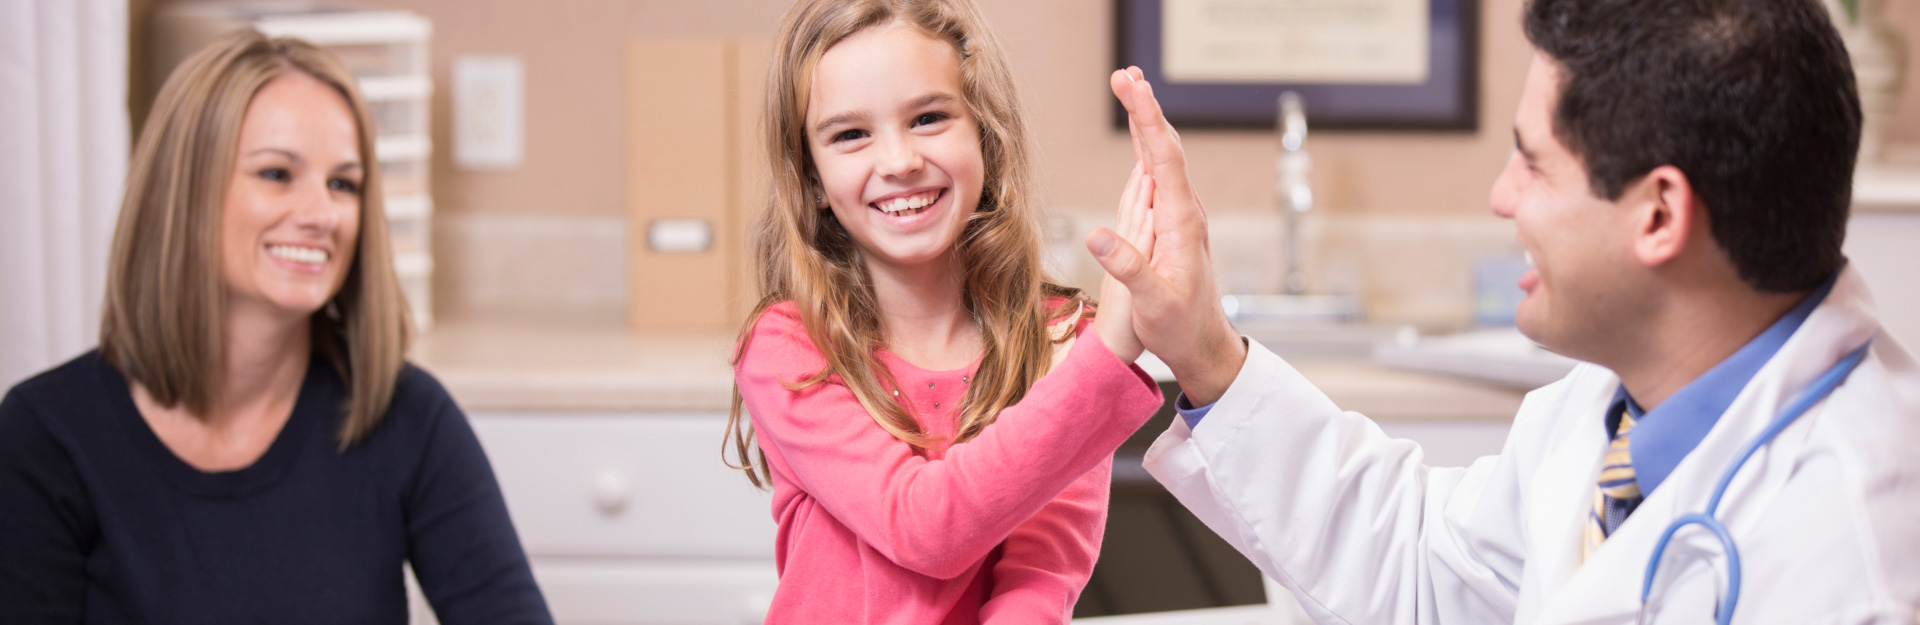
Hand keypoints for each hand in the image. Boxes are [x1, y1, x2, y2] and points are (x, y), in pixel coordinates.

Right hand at [1086, 67, 1245, 405]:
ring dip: (1147, 123)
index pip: (1163, 157)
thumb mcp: (1154, 303)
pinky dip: (1147, 150)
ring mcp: (1179, 219)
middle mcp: (1184, 213)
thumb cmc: (1180, 328)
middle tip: (1125, 74)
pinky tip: (1142, 143)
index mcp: (1181, 223)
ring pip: (1163, 159)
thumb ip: (1128, 268)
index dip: (1147, 118)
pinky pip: (1159, 179)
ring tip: (1133, 92)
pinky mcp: (1172, 228)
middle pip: (1165, 147)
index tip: (1133, 86)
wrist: (1204, 346)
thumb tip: (1096, 233)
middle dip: (1145, 108)